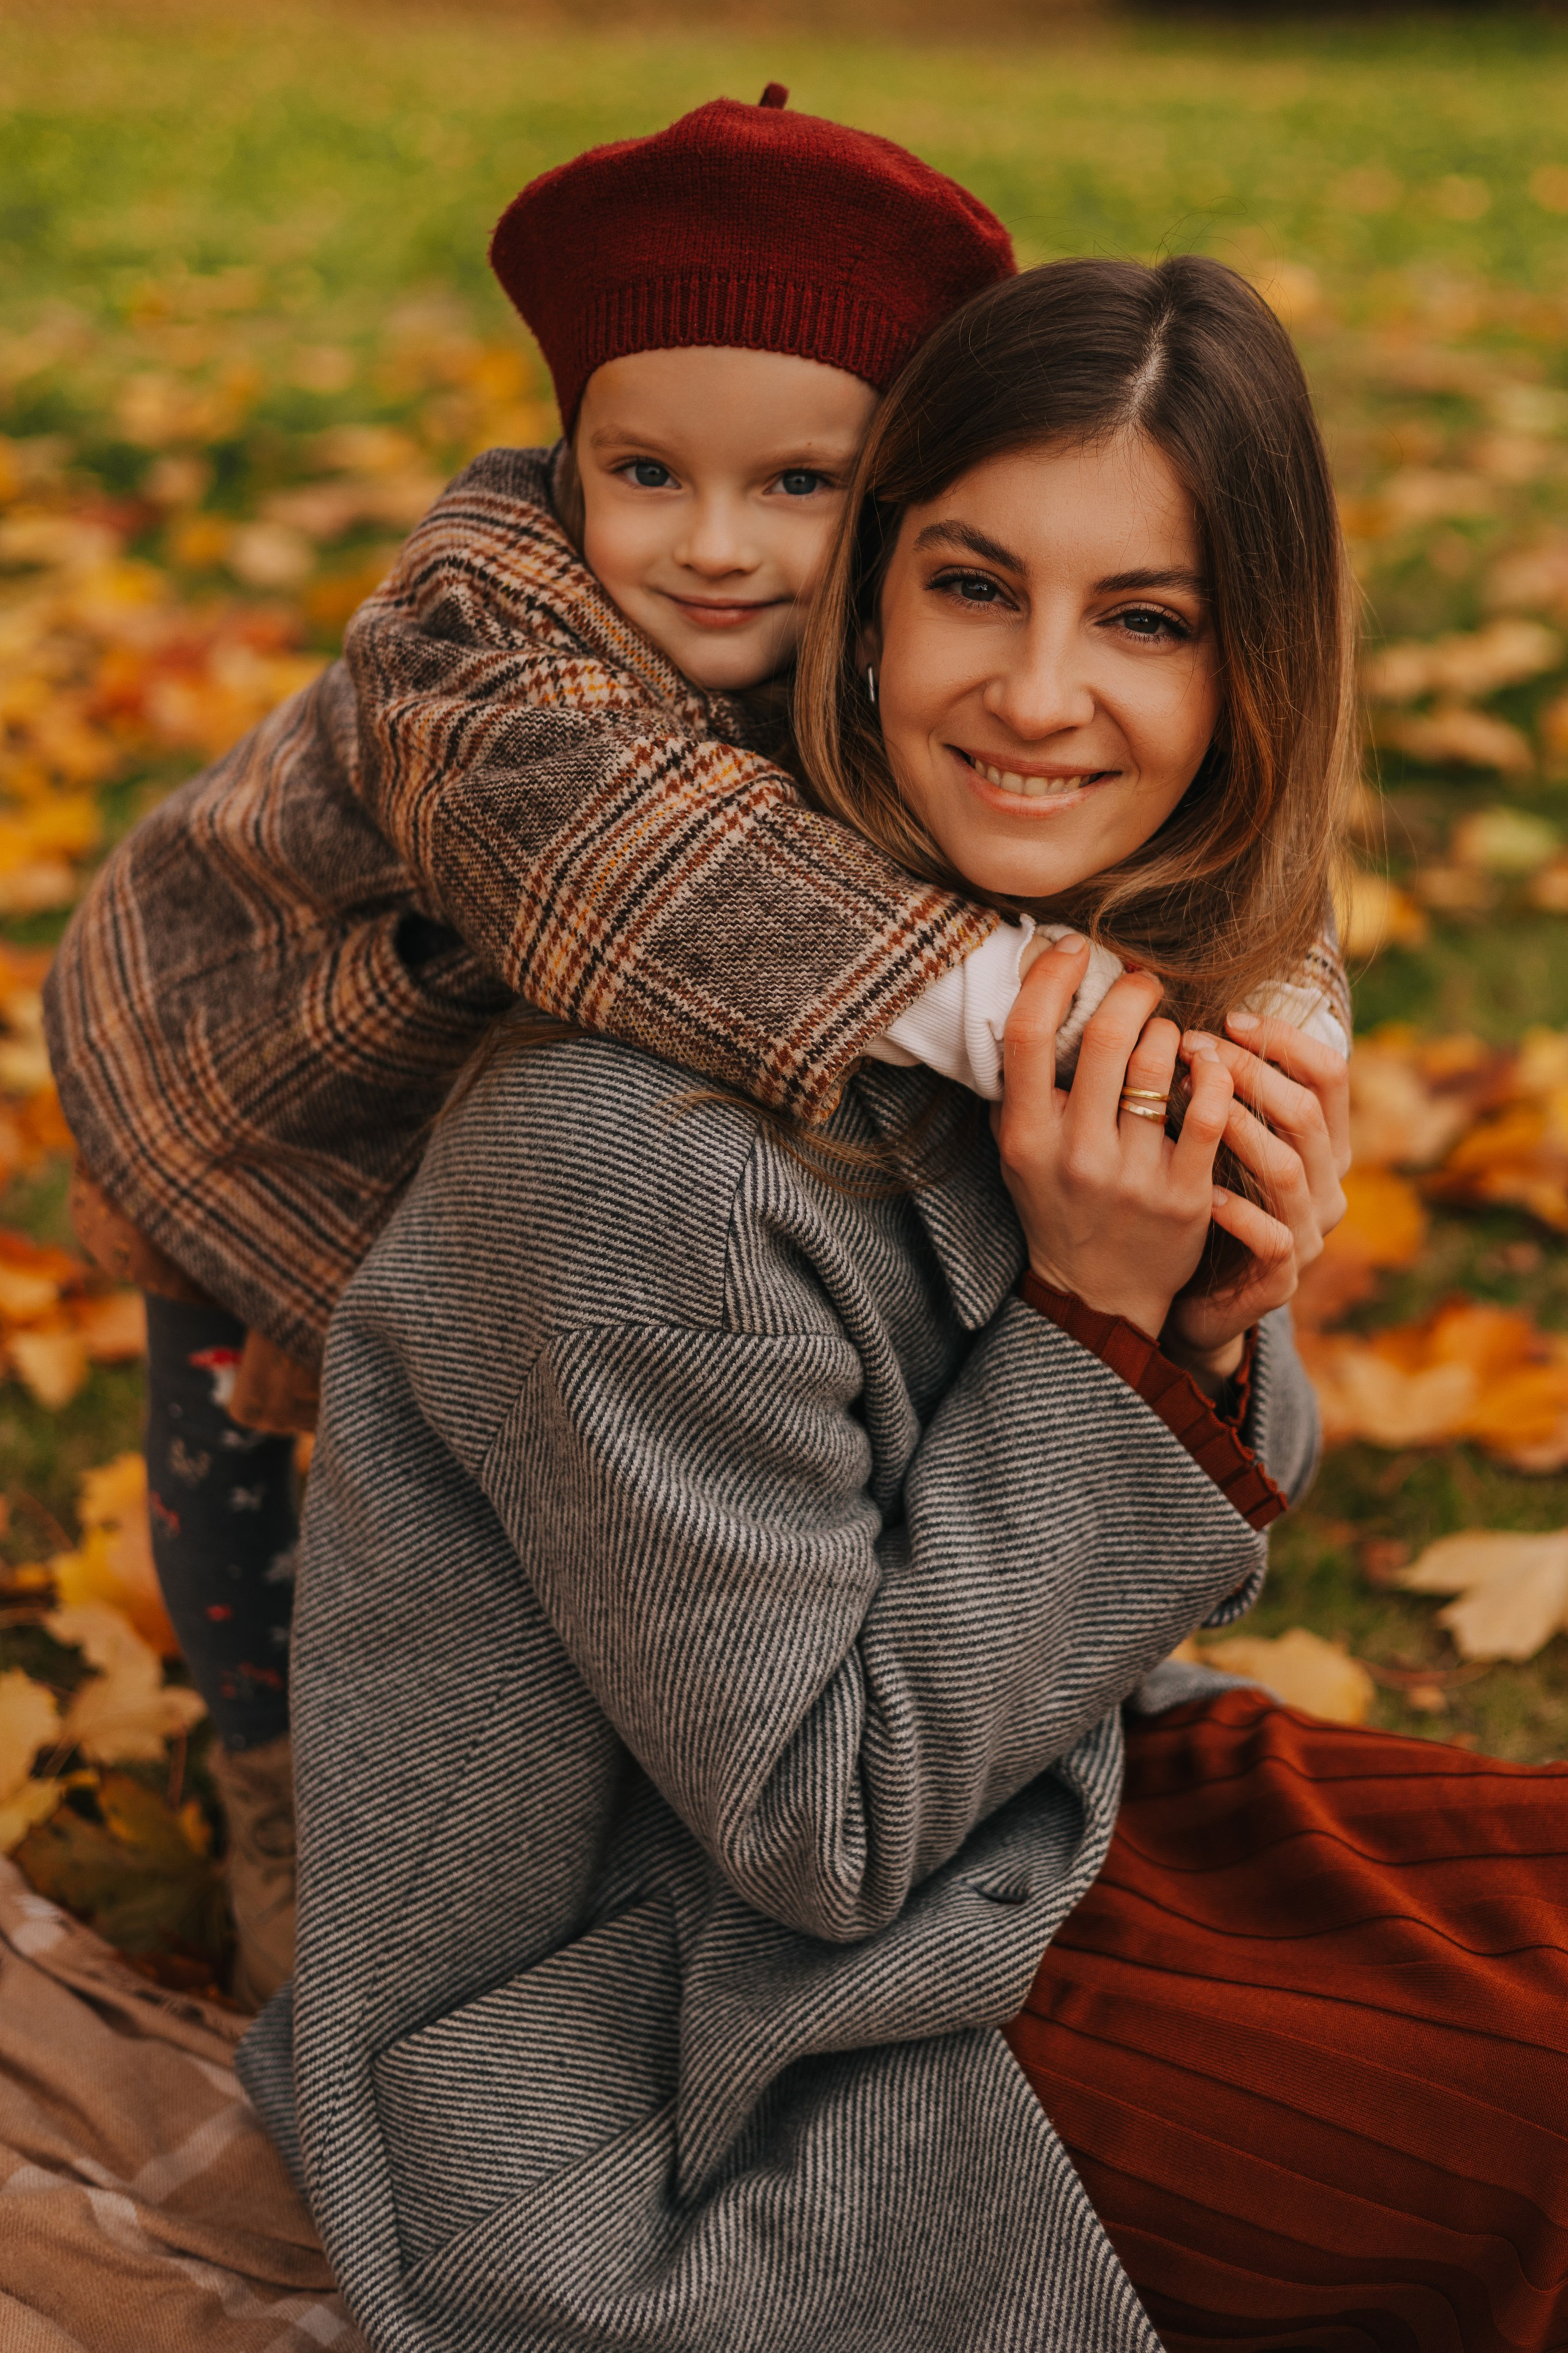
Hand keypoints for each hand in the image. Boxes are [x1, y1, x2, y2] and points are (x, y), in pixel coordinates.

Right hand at [992, 934, 1235, 1339]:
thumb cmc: (1058, 1204)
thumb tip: (1033, 994)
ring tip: (1171, 1036)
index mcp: (1025, 1137)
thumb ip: (1022, 1088)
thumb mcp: (1019, 1152)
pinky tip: (1211, 1063)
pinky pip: (1209, 1112)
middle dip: (1131, 993)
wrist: (1097, 1294)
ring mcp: (1131, 1177)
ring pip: (1160, 1066)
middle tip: (1144, 985)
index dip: (1050, 977)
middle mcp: (1074, 1155)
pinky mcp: (1184, 1195)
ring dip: (1171, 1033)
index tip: (1074, 950)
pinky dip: (1215, 1074)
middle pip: (1104, 1038)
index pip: (1027, 1035)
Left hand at [1162, 1010, 1350, 1384]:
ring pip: (1290, 1167)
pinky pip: (1272, 1238)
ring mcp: (1309, 1233)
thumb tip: (1192, 1018)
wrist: (1198, 1298)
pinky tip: (1201, 1193)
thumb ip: (1225, 1090)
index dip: (1285, 1039)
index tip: (1228, 1019)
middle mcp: (1327, 1184)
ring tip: (1192, 1102)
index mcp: (1324, 1142)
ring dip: (1239, 1127)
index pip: (1330, 1072)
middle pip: (1305, 1112)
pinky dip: (1238, 1213)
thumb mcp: (1220, 1140)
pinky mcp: (1282, 1278)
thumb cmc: (1206, 1201)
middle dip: (1249, 1073)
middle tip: (1193, 1050)